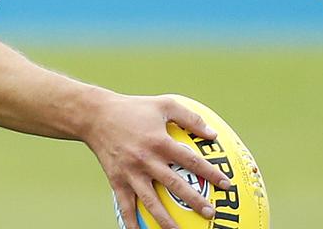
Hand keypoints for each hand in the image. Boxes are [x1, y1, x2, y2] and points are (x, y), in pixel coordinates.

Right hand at [84, 94, 230, 228]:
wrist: (95, 116)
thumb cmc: (133, 108)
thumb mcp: (163, 105)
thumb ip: (189, 118)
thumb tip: (213, 135)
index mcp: (159, 141)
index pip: (190, 160)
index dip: (210, 173)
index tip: (226, 184)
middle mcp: (146, 159)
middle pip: (174, 184)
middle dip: (194, 201)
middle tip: (210, 213)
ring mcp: (130, 172)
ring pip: (151, 201)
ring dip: (166, 220)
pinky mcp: (117, 180)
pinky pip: (125, 205)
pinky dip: (131, 222)